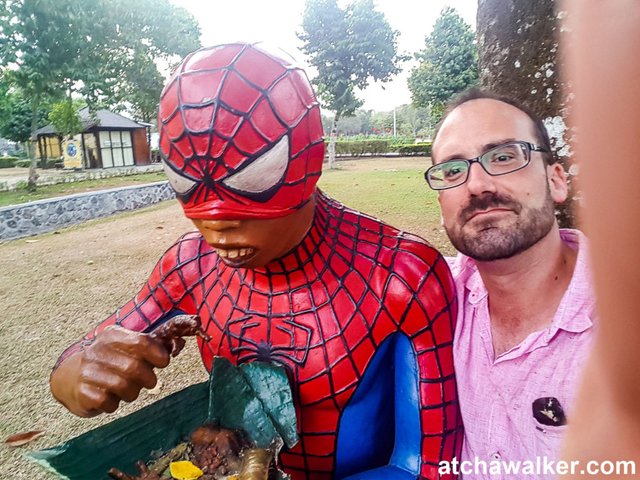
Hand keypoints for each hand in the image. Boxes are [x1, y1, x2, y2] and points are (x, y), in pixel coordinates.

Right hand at [50, 326, 169, 416]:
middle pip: (135, 367)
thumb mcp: (129, 348)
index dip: (158, 354)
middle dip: (148, 379)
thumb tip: (179, 344)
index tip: (163, 362)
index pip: (141, 342)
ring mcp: (87, 371)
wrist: (72, 378)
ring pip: (124, 387)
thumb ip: (154, 345)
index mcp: (112, 335)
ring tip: (128, 389)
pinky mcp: (82, 392)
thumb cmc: (112, 362)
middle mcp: (97, 350)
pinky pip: (109, 403)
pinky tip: (111, 397)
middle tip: (148, 382)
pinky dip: (115, 404)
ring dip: (132, 392)